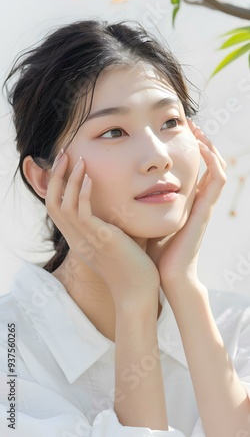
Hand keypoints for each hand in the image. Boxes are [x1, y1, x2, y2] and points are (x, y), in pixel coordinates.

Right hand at [45, 153, 159, 307]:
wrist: (139, 291)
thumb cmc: (133, 266)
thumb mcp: (116, 239)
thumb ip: (113, 221)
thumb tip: (123, 200)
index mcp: (78, 238)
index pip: (56, 208)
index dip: (57, 185)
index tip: (67, 164)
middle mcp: (76, 238)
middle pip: (52, 202)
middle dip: (56, 176)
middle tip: (65, 154)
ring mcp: (85, 240)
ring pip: (63, 204)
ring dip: (69, 179)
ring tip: (78, 159)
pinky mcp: (99, 240)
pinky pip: (81, 212)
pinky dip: (83, 192)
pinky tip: (90, 177)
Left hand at [146, 120, 226, 289]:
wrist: (166, 275)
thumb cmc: (153, 251)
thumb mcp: (147, 220)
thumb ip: (140, 204)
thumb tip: (120, 188)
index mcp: (185, 202)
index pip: (193, 168)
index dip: (188, 149)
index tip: (175, 129)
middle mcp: (197, 200)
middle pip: (207, 164)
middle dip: (201, 141)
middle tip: (190, 122)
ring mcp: (204, 205)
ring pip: (217, 167)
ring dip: (209, 146)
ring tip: (197, 128)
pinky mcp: (205, 210)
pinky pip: (216, 180)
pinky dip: (212, 162)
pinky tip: (201, 147)